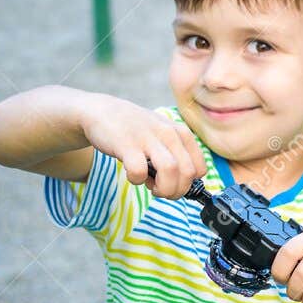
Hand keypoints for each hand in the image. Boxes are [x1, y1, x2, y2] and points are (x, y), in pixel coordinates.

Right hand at [79, 96, 206, 199]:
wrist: (102, 111)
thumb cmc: (136, 130)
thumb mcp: (164, 135)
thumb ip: (177, 155)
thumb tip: (183, 185)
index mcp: (182, 134)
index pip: (200, 169)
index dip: (189, 184)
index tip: (174, 185)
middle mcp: (169, 134)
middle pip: (188, 173)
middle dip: (177, 191)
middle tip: (162, 191)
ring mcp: (148, 138)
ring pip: (171, 170)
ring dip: (163, 188)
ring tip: (151, 187)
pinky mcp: (126, 144)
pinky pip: (139, 170)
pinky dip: (137, 180)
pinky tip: (132, 175)